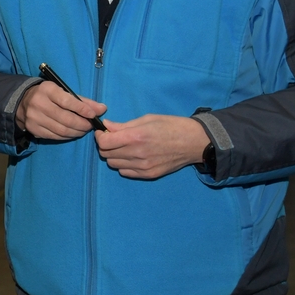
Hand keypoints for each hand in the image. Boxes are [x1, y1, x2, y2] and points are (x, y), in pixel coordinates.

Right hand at [16, 81, 106, 140]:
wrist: (23, 102)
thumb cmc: (49, 95)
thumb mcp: (63, 92)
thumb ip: (83, 101)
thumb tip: (102, 109)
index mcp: (47, 90)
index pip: (67, 101)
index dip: (82, 109)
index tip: (93, 115)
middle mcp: (38, 103)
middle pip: (65, 118)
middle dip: (82, 124)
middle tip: (90, 126)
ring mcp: (34, 118)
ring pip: (61, 130)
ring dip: (76, 132)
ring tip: (83, 130)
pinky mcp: (33, 129)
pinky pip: (55, 136)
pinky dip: (67, 136)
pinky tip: (72, 133)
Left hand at [94, 115, 209, 178]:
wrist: (194, 142)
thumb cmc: (171, 126)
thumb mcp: (147, 119)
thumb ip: (124, 125)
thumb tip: (106, 126)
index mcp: (136, 137)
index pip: (104, 142)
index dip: (100, 136)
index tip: (104, 132)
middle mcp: (138, 154)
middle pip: (106, 154)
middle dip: (106, 145)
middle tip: (114, 139)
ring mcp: (143, 167)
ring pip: (113, 164)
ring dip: (114, 155)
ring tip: (124, 147)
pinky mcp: (149, 174)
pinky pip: (125, 172)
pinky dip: (124, 164)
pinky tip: (132, 156)